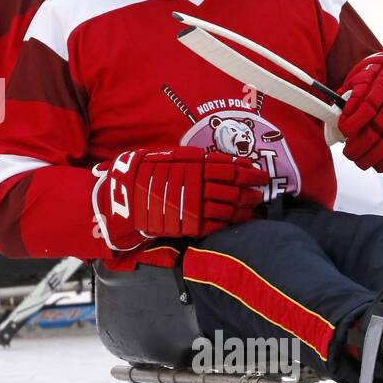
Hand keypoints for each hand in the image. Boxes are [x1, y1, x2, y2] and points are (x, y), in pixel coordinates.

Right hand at [93, 146, 268, 247]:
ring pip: (229, 208)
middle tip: (261, 193)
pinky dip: (229, 224)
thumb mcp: (168, 156)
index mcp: (194, 165)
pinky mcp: (188, 225)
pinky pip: (215, 225)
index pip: (230, 167)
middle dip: (251, 191)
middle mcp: (198, 184)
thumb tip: (223, 161)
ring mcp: (194, 206)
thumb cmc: (143, 172)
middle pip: (234, 188)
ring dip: (244, 209)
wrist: (121, 197)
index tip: (259, 173)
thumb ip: (195, 159)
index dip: (249, 171)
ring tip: (253, 209)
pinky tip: (236, 222)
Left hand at [337, 52, 382, 172]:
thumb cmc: (375, 79)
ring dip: (372, 157)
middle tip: (349, 154)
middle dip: (359, 147)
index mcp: (381, 85)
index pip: (367, 108)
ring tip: (361, 161)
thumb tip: (338, 122)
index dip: (353, 124)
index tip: (345, 132)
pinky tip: (379, 164)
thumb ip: (349, 99)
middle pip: (377, 130)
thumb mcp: (360, 80)